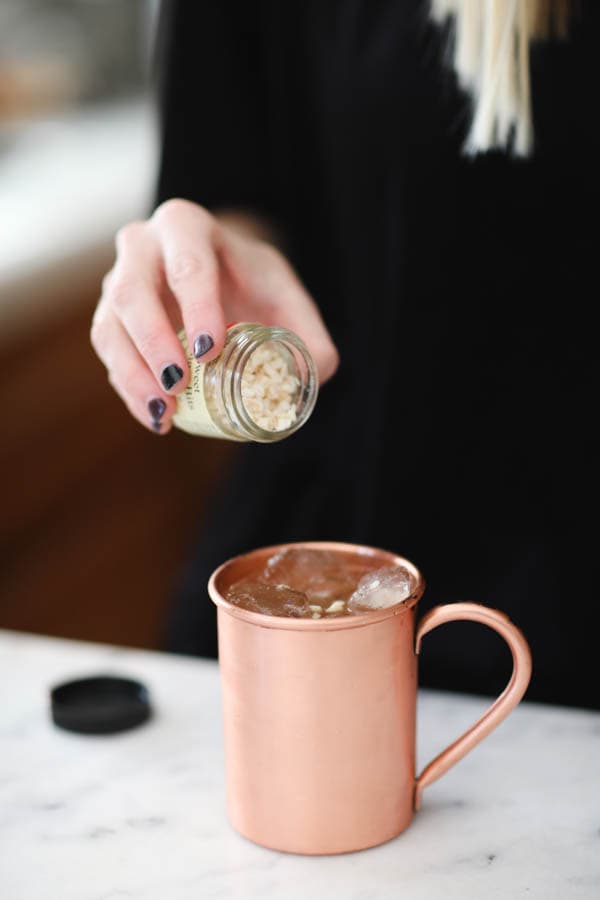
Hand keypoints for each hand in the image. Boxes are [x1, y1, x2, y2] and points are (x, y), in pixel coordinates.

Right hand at [91, 199, 338, 433]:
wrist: (221, 276)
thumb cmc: (254, 285)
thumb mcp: (288, 299)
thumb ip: (309, 337)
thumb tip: (313, 375)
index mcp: (186, 227)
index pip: (187, 264)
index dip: (197, 309)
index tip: (211, 352)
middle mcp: (142, 247)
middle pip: (133, 292)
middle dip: (154, 343)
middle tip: (179, 386)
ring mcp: (117, 281)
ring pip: (110, 326)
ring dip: (132, 374)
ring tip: (163, 414)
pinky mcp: (110, 318)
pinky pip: (109, 354)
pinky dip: (128, 389)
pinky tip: (155, 417)